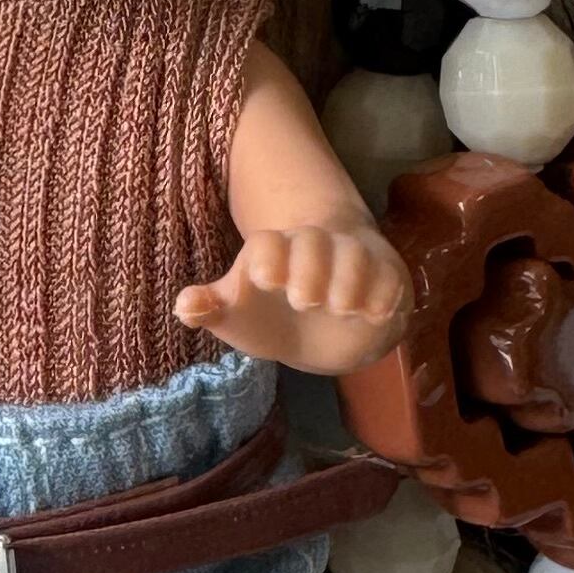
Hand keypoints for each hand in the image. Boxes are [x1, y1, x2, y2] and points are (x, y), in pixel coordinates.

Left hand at [176, 221, 411, 375]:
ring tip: (341, 308)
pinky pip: (390, 277)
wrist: (322, 329)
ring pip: (354, 254)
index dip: (268, 257)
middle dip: (310, 268)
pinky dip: (385, 294)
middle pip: (313, 243)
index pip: (267, 245)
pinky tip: (376, 314)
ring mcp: (351, 261)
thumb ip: (213, 309)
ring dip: (349, 279)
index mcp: (272, 253)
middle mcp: (313, 249)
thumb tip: (184, 307)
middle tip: (304, 300)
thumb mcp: (238, 317)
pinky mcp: (384, 278)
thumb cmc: (271, 316)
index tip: (265, 280)